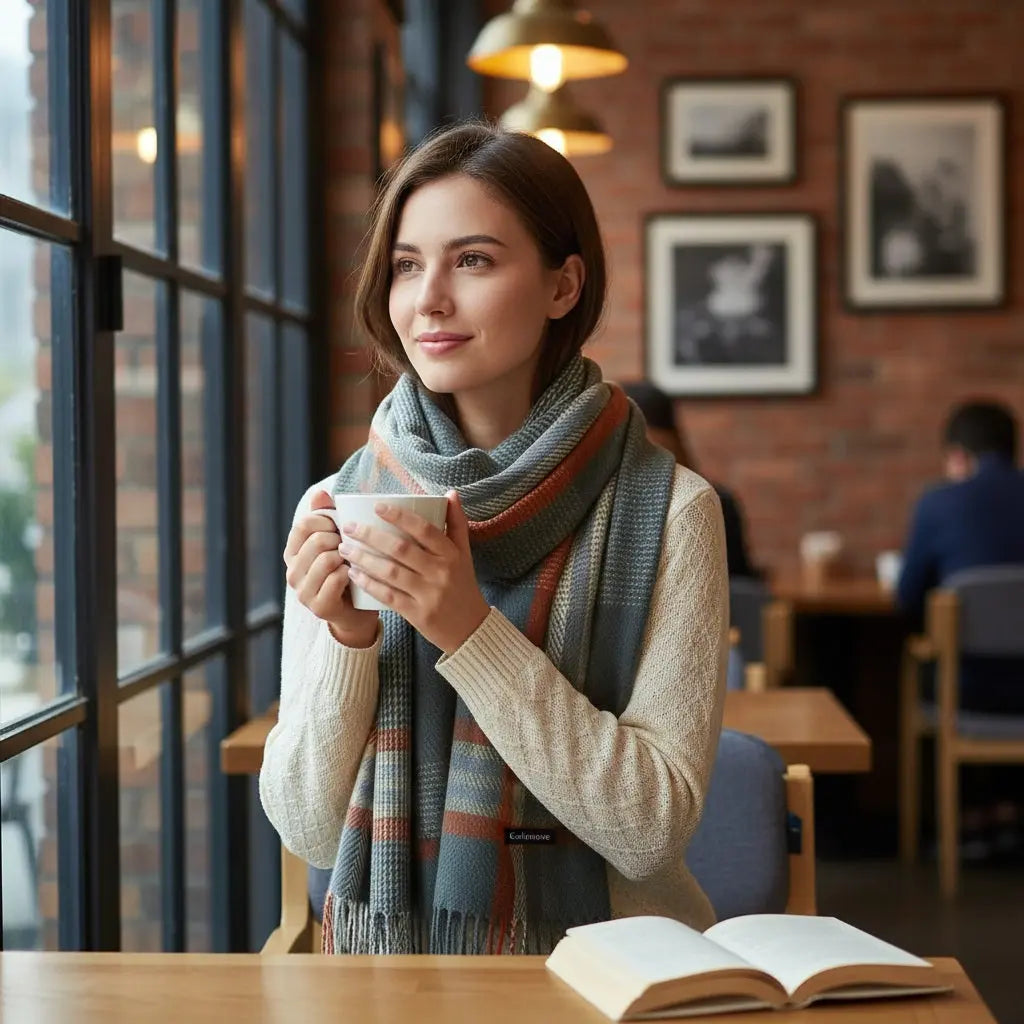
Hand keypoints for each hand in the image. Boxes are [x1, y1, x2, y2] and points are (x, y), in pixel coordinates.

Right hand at [283, 489, 379, 647]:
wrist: (358, 612)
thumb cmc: (348, 570)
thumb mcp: (337, 540)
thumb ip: (327, 516)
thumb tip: (320, 492)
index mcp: (293, 553)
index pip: (303, 525)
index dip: (327, 520)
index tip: (341, 526)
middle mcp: (292, 572)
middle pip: (316, 540)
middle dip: (340, 539)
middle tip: (351, 546)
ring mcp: (303, 592)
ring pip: (326, 559)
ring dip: (346, 556)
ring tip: (354, 559)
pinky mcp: (319, 607)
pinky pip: (336, 579)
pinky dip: (349, 572)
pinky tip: (354, 574)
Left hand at [339, 489, 489, 654]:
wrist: (471, 629)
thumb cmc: (464, 585)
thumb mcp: (465, 554)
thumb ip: (457, 523)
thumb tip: (451, 493)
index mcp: (451, 554)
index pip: (424, 530)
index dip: (400, 516)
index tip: (377, 506)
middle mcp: (441, 572)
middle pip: (401, 549)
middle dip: (371, 536)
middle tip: (349, 527)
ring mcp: (428, 594)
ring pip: (390, 572)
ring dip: (364, 559)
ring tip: (344, 549)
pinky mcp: (417, 614)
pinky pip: (388, 596)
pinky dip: (369, 584)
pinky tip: (353, 574)